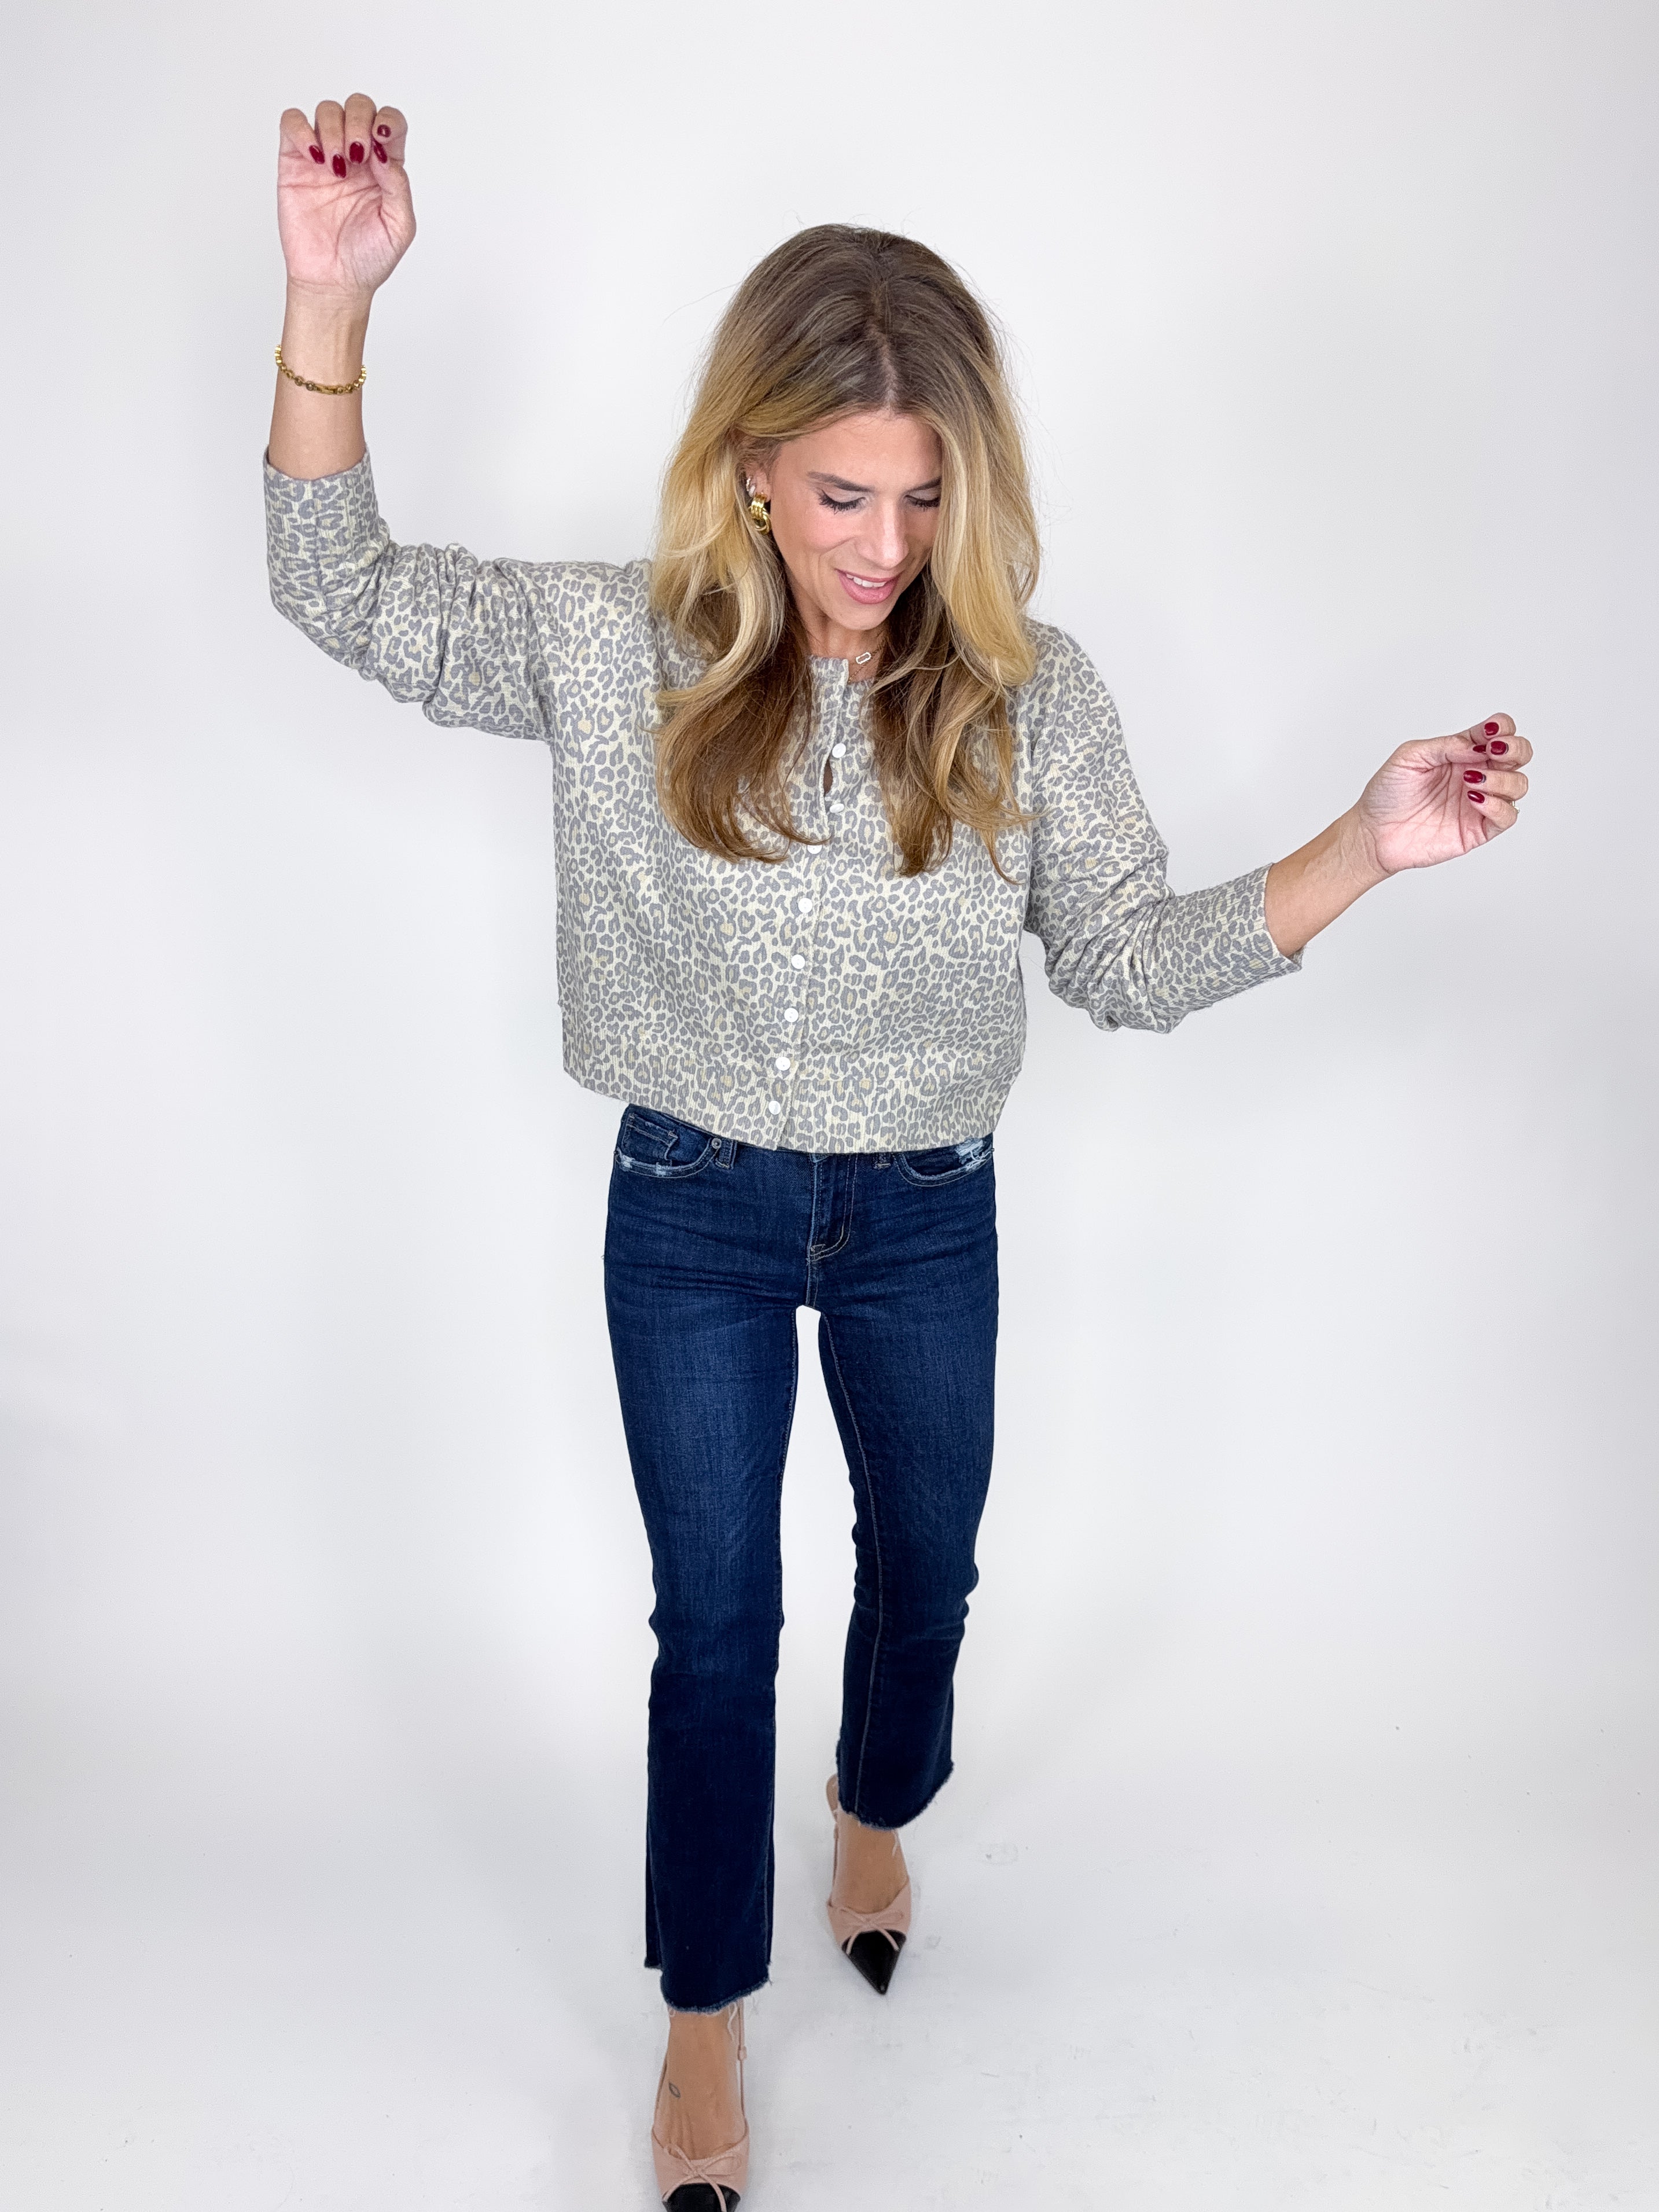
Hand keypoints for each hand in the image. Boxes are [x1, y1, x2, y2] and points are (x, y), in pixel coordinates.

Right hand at [277, 95, 414, 303]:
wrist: (334, 282)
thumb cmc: (369, 258)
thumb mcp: (399, 227)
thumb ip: (399, 186)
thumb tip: (384, 154)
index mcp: (384, 166)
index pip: (389, 122)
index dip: (388, 120)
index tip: (381, 139)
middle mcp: (355, 155)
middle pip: (358, 106)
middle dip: (359, 122)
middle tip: (357, 156)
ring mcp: (324, 155)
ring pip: (327, 110)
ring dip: (334, 130)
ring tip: (336, 168)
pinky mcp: (295, 162)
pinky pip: (292, 123)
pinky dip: (302, 129)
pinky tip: (315, 157)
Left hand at [1263, 713, 1532, 956]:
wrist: (1373, 833)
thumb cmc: (1387, 793)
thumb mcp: (1409, 756)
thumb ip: (1446, 745)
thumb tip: (1477, 744)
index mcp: (1463, 752)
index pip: (1499, 731)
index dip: (1502, 727)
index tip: (1488, 732)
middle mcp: (1477, 773)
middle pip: (1520, 754)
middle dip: (1515, 748)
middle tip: (1492, 752)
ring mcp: (1481, 802)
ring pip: (1518, 784)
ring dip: (1502, 778)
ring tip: (1471, 781)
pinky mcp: (1479, 829)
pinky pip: (1508, 816)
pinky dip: (1498, 805)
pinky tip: (1474, 800)